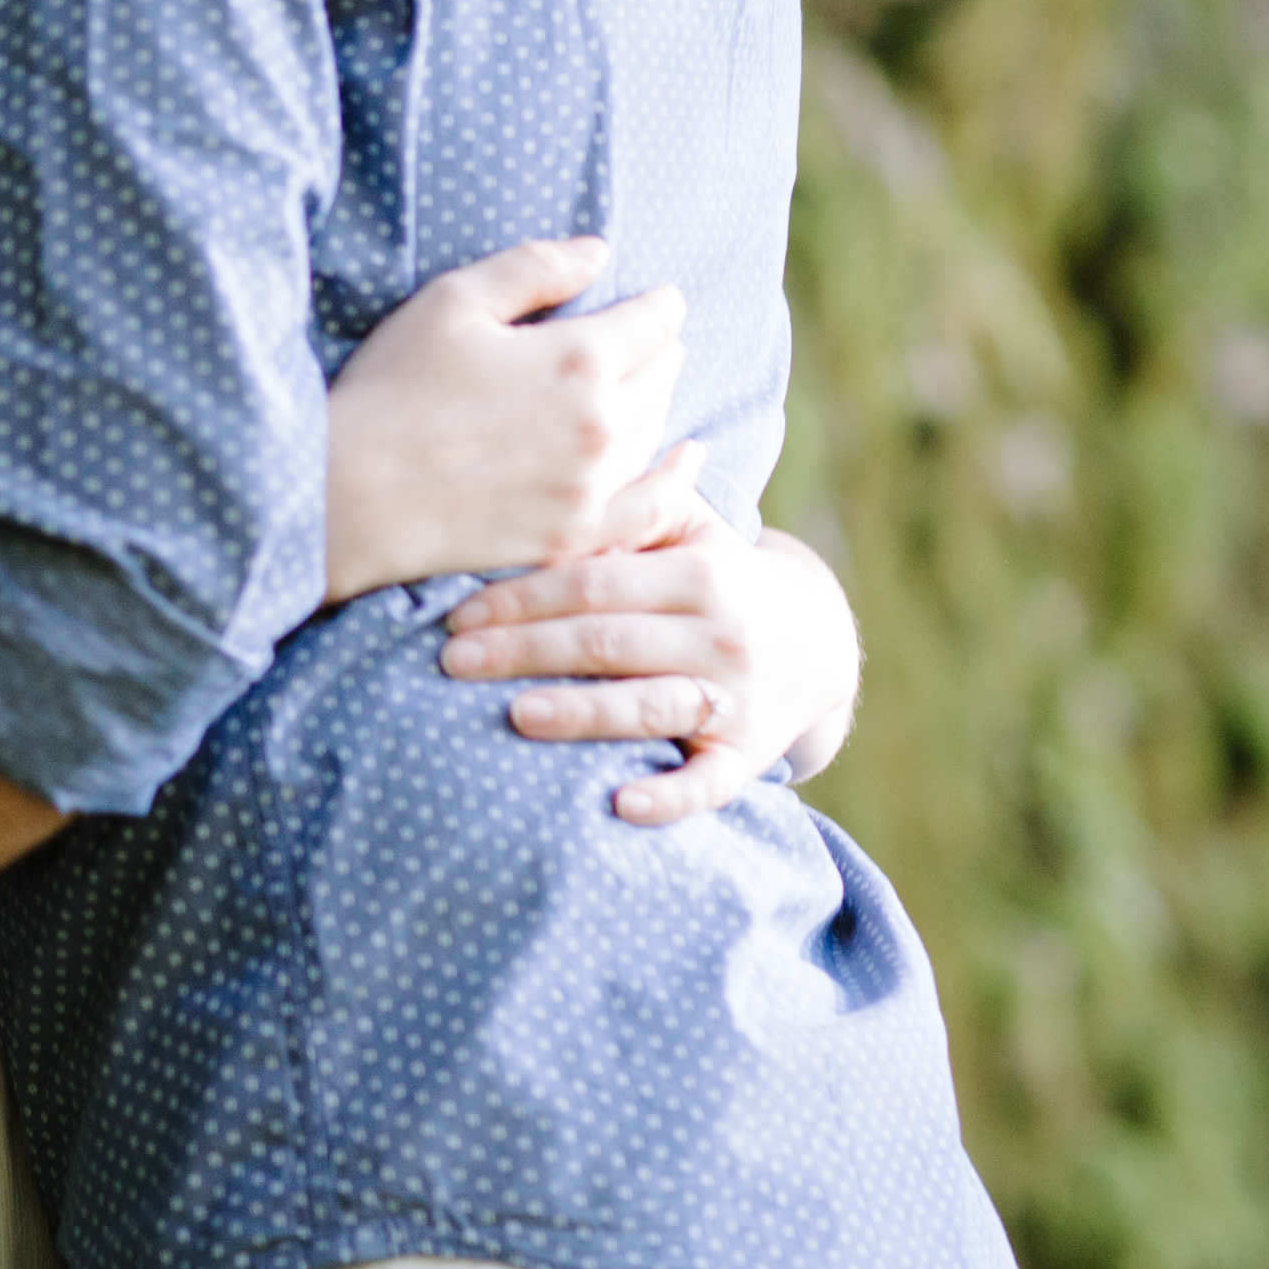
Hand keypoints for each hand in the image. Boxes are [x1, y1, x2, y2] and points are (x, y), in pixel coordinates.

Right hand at [322, 235, 689, 600]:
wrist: (348, 495)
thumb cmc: (392, 388)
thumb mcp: (452, 301)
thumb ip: (534, 267)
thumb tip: (600, 251)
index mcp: (579, 359)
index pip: (655, 321)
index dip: (659, 304)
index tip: (656, 300)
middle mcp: (601, 426)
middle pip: (663, 374)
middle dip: (658, 350)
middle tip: (641, 341)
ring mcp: (591, 489)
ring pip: (656, 432)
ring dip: (655, 403)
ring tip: (642, 388)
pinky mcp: (574, 538)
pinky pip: (651, 509)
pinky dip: (674, 481)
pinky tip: (682, 463)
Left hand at [439, 507, 863, 823]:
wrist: (815, 644)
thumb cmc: (719, 577)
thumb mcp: (692, 531)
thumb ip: (632, 506)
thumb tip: (559, 464)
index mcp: (700, 574)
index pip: (596, 583)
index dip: (523, 598)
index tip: (458, 612)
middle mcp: (721, 636)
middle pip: (609, 643)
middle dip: (525, 651)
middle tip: (453, 661)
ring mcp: (736, 700)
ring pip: (648, 708)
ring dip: (580, 713)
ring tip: (515, 714)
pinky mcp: (746, 759)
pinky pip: (707, 784)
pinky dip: (666, 797)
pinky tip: (617, 804)